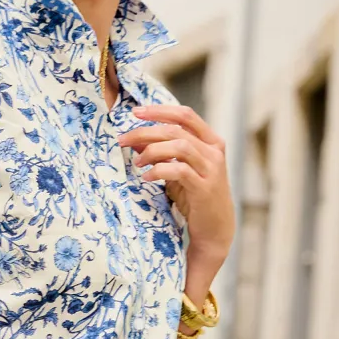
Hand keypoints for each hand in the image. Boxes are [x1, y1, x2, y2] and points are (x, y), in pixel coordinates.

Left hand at [120, 104, 234, 261]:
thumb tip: (135, 140)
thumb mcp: (176, 171)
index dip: (159, 110)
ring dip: (152, 152)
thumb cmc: (194, 196)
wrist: (214, 228)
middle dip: (145, 132)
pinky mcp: (204, 187)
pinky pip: (179, 171)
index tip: (135, 112)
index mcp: (210, 141)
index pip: (185, 115)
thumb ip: (161, 153)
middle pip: (176, 130)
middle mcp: (214, 151)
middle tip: (123, 139)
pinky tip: (146, 177)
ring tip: (137, 163)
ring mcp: (212, 168)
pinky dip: (159, 170)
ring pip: (179, 146)